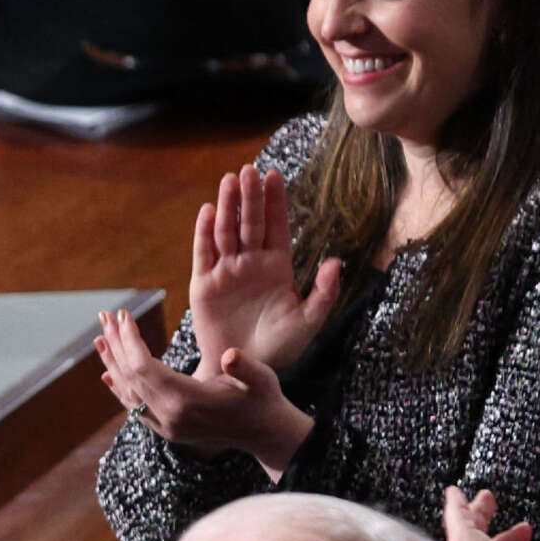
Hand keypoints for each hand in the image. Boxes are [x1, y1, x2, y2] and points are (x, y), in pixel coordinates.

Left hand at [97, 306, 314, 478]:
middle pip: (130, 377)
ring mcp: (164, 426)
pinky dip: (120, 388)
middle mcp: (169, 417)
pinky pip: (134, 408)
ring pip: (128, 393)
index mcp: (187, 401)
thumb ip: (245, 368)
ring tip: (99, 338)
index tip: (124, 316)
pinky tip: (107, 374)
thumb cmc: (263, 400)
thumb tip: (231, 355)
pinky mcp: (165, 429)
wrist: (264, 434)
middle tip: (104, 317)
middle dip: (116, 345)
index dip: (130, 341)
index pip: (144, 368)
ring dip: (112, 364)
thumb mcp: (261, 380)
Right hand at [187, 166, 342, 373]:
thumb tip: (335, 262)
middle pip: (250, 222)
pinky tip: (206, 212)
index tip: (274, 175)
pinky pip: (203, 254)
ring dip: (227, 206)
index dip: (275, 201)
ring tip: (228, 181)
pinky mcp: (204, 287)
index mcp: (277, 267)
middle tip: (249, 169)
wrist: (244, 371)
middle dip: (250, 196)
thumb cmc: (278, 349)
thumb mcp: (308, 322)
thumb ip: (323, 293)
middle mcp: (250, 264)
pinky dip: (204, 233)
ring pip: (226, 232)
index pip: (276, 226)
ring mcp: (226, 273)